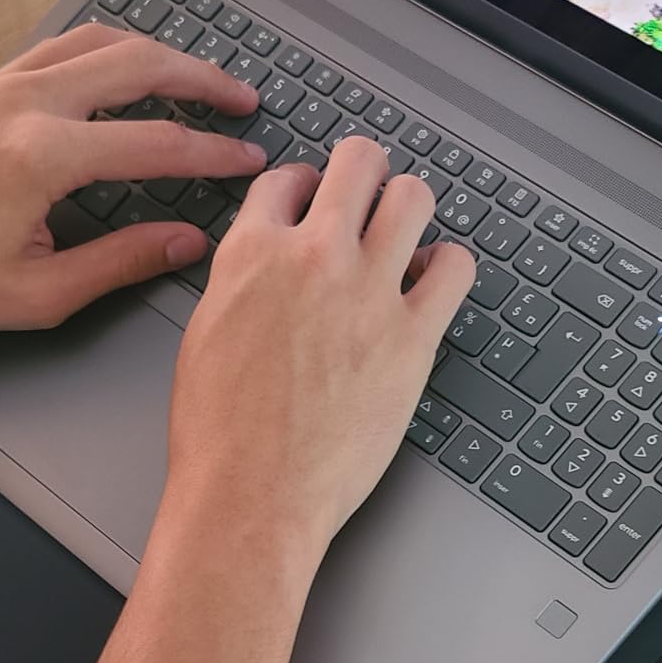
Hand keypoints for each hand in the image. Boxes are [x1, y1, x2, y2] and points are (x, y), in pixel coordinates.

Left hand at [0, 26, 266, 329]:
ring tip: (199, 80)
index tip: (248, 158)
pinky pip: (65, 48)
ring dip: (159, 55)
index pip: (155, 142)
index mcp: (40, 158)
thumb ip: (121, 262)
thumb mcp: (40, 295)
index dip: (213, 152)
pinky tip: (132, 71)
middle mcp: (24, 105)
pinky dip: (111, 52)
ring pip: (102, 41)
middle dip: (202, 79)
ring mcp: (3, 85)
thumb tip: (184, 243)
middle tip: (243, 100)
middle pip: (138, 64)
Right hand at [165, 138, 474, 570]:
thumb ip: (242, 285)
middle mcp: (313, 258)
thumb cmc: (220, 437)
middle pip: (358, 165)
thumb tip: (265, 270)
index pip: (286, 180)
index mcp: (252, 254)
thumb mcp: (206, 336)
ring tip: (404, 233)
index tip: (310, 200)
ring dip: (409, 208)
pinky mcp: (413, 338)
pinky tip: (431, 282)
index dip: (302, 186)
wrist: (251, 496)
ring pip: (413, 198)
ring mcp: (369, 294)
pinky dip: (447, 266)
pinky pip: (455, 268)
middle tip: (368, 192)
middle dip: (364, 173)